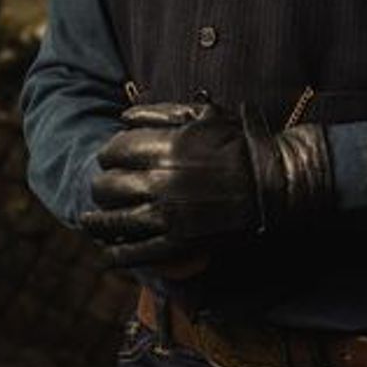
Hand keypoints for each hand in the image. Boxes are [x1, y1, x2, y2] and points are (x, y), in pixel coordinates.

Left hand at [79, 100, 333, 270]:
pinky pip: (134, 253)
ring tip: (91, 220)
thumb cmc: (241, 145)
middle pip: (107, 186)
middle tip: (102, 188)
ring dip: (96, 221)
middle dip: (100, 186)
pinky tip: (107, 253)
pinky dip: (115, 253)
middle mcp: (160, 183)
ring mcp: (167, 217)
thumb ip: (161, 112)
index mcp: (164, 148)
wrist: (275, 185)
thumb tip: (122, 116)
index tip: (111, 159)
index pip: (113, 152)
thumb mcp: (205, 115)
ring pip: (112, 221)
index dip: (108, 155)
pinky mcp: (177, 245)